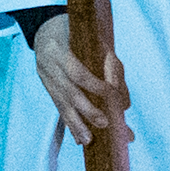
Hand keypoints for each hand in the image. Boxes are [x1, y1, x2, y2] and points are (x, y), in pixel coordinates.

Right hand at [31, 13, 126, 143]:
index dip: (94, 85)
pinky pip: (58, 107)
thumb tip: (124, 102)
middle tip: (104, 123)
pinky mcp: (47, 88)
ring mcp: (45, 77)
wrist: (46, 29)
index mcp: (58, 48)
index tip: (112, 96)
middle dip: (87, 109)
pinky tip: (79, 139)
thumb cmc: (77, 33)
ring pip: (61, 104)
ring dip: (76, 124)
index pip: (77, 71)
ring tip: (89, 141)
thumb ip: (111, 66)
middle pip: (68, 91)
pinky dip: (70, 124)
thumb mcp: (94, 39)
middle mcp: (48, 65)